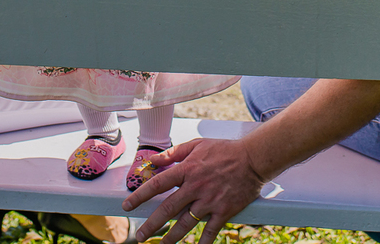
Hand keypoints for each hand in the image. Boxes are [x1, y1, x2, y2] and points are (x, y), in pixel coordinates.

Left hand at [122, 138, 265, 243]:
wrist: (253, 159)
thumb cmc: (224, 150)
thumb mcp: (196, 145)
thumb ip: (173, 153)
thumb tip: (153, 160)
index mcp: (187, 169)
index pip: (158, 184)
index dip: (140, 196)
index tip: (127, 205)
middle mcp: (196, 187)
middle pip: (168, 208)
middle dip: (152, 224)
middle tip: (140, 236)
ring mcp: (210, 200)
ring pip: (186, 223)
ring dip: (172, 237)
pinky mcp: (224, 211)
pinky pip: (210, 231)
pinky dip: (202, 242)